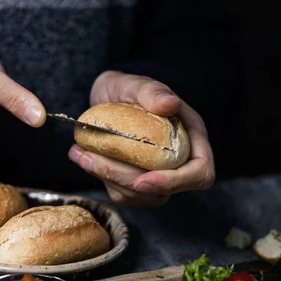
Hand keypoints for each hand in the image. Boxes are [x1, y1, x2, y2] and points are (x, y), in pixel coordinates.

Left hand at [68, 71, 214, 207]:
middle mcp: (179, 160)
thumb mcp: (135, 84)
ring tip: (81, 154)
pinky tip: (85, 159)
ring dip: (109, 179)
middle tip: (92, 159)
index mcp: (191, 137)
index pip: (199, 172)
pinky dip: (103, 180)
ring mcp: (159, 174)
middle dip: (128, 181)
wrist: (107, 96)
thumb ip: (152, 92)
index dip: (175, 182)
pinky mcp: (137, 182)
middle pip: (166, 191)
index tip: (142, 179)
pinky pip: (124, 195)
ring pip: (141, 197)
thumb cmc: (126, 88)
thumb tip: (170, 104)